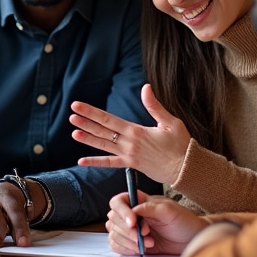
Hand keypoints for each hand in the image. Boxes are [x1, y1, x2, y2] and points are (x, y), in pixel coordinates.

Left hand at [71, 84, 191, 184]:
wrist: (185, 169)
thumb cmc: (180, 144)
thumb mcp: (170, 122)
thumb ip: (154, 106)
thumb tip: (146, 87)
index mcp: (136, 131)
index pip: (108, 119)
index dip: (92, 112)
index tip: (78, 106)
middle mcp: (129, 143)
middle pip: (103, 131)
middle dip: (86, 123)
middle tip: (71, 116)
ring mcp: (128, 155)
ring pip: (103, 146)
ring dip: (88, 139)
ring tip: (74, 133)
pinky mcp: (131, 165)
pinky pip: (110, 164)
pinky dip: (96, 162)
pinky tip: (82, 161)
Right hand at [106, 190, 209, 256]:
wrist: (192, 242)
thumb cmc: (184, 222)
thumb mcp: (169, 211)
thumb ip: (149, 208)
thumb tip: (132, 211)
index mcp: (139, 202)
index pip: (118, 201)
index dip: (122, 211)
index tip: (133, 222)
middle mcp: (132, 215)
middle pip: (113, 219)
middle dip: (127, 230)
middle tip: (143, 236)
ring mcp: (131, 231)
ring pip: (114, 233)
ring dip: (128, 241)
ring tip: (149, 244)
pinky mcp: (132, 245)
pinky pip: (117, 246)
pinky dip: (126, 249)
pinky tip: (140, 250)